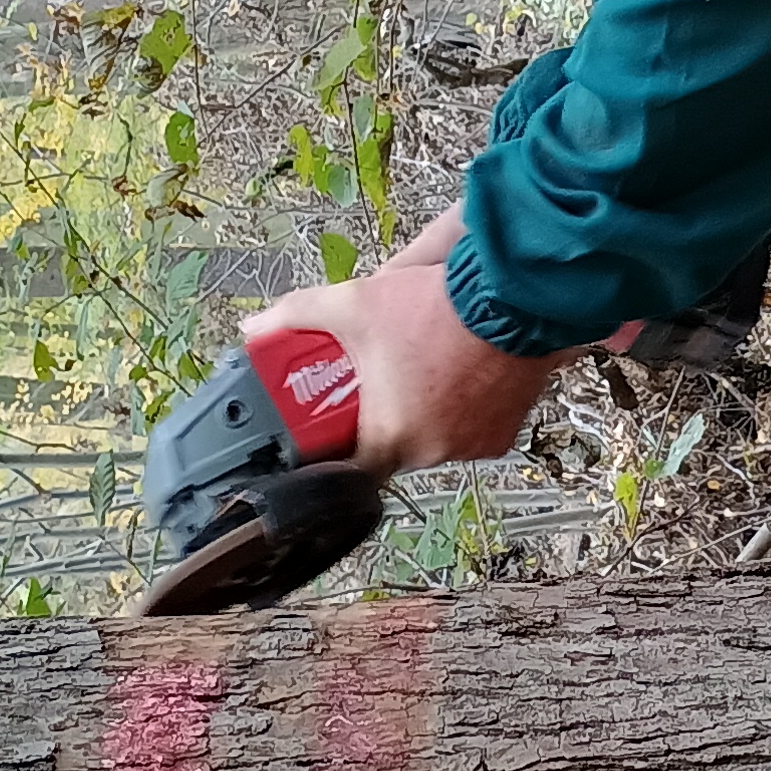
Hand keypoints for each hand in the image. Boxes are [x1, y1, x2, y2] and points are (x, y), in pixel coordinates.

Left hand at [247, 247, 556, 476]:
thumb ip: (298, 317)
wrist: (513, 296)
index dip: (341, 451)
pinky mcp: (502, 432)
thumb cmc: (439, 307)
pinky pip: (472, 430)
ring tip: (423, 369)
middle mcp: (432, 451)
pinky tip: (458, 375)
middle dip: (386, 417)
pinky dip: (463, 410)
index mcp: (390, 436)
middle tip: (381, 381)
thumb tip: (256, 328)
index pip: (351, 474)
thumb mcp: (356, 304)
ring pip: (434, 438)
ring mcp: (471, 444)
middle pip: (393, 447)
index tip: (336, 432)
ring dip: (426, 413)